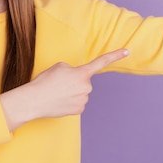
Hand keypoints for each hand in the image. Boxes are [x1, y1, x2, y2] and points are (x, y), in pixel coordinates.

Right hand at [0, 49, 129, 129]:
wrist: (35, 100)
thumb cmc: (45, 81)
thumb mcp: (59, 66)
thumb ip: (73, 70)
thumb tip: (76, 80)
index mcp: (82, 73)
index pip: (101, 62)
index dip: (115, 55)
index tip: (128, 51)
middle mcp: (87, 87)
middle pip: (84, 81)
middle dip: (75, 81)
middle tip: (59, 83)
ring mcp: (84, 100)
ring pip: (80, 92)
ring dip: (71, 91)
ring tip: (57, 92)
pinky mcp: (79, 110)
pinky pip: (77, 102)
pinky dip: (70, 101)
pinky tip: (60, 101)